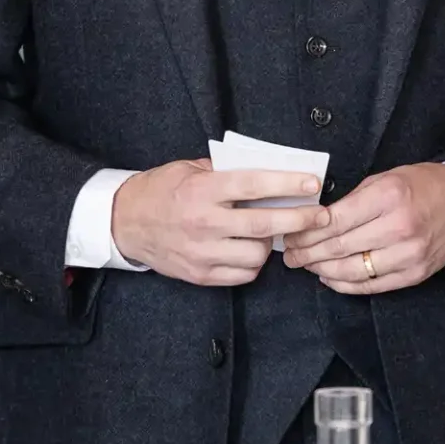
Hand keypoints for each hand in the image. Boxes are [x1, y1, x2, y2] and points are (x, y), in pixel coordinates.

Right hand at [110, 159, 330, 286]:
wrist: (124, 222)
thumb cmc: (161, 190)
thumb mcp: (191, 168)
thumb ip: (227, 171)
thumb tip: (269, 170)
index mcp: (202, 191)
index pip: (253, 185)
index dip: (287, 184)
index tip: (312, 183)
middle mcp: (204, 223)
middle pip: (264, 225)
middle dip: (299, 220)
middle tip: (321, 216)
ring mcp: (202, 253)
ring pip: (257, 255)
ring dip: (272, 244)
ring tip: (274, 232)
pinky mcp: (200, 275)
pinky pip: (243, 274)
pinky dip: (254, 263)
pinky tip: (253, 249)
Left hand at [280, 163, 444, 293]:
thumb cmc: (423, 185)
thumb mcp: (385, 178)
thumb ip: (352, 200)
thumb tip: (316, 220)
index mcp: (388, 197)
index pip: (334, 221)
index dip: (306, 232)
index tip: (291, 235)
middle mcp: (399, 227)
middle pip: (339, 248)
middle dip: (308, 253)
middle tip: (290, 255)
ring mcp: (409, 254)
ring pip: (352, 271)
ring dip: (322, 271)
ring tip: (307, 266)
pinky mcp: (415, 274)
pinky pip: (371, 286)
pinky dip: (345, 285)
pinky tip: (330, 277)